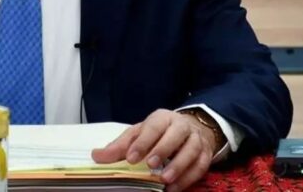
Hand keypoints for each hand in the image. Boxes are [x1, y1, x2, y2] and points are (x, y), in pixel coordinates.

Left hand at [91, 109, 216, 191]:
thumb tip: (97, 156)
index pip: (153, 127)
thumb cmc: (159, 132)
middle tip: (150, 165)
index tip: (131, 157)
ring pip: (191, 150)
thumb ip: (120, 146)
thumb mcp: (139, 134)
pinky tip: (175, 188)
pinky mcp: (205, 154)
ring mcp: (196, 139)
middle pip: (175, 135)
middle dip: (162, 150)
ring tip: (164, 179)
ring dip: (179, 166)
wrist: (190, 129)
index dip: (142, 142)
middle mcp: (181, 126)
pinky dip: (188, 178)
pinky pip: (200, 166)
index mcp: (162, 118)